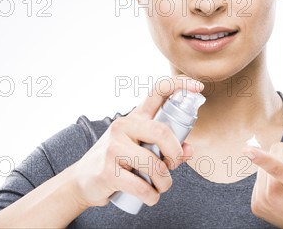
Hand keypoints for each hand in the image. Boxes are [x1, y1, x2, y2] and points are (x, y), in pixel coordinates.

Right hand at [69, 75, 203, 207]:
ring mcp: (113, 148)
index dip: (179, 85)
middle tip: (173, 165)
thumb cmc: (119, 161)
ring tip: (161, 186)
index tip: (198, 87)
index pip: (157, 91)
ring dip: (165, 182)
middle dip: (175, 153)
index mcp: (135, 117)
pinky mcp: (107, 171)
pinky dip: (152, 196)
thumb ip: (166, 147)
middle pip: (161, 132)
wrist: (83, 180)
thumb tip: (189, 150)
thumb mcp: (141, 148)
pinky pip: (140, 186)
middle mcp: (123, 127)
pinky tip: (151, 197)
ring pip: (153, 164)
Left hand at [241, 133, 282, 228]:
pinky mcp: (257, 205)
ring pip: (265, 164)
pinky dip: (273, 177)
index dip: (260, 157)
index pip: (276, 167)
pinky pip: (261, 176)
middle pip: (274, 153)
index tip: (246, 150)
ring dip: (282, 166)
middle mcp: (275, 195)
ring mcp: (263, 202)